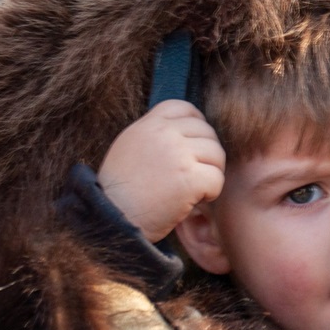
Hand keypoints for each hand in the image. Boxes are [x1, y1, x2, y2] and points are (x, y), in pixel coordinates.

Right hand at [98, 100, 225, 241]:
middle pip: (206, 131)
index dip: (197, 124)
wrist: (112, 220)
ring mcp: (178, 154)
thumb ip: (155, 134)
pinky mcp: (189, 178)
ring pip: (216, 154)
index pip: (185, 108)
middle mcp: (163, 134)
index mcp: (148, 124)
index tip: (194, 145)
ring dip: (211, 173)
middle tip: (195, 175)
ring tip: (195, 189)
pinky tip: (196, 201)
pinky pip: (217, 178)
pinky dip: (211, 193)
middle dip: (206, 154)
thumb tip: (188, 127)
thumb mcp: (130, 147)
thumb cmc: (121, 191)